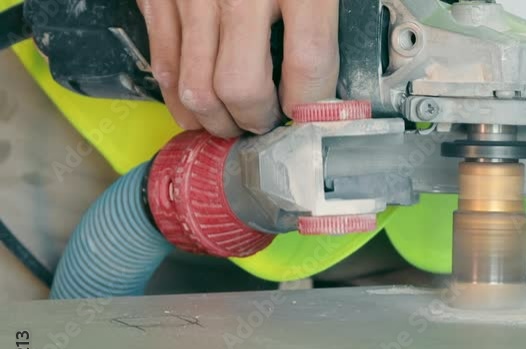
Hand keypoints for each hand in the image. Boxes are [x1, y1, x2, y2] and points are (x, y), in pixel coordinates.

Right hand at [138, 0, 339, 136]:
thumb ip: (325, 20)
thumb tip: (335, 83)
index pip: (308, 64)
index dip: (311, 105)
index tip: (312, 119)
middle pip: (241, 87)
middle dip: (257, 122)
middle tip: (268, 125)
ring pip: (197, 90)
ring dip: (218, 122)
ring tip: (235, 125)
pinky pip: (164, 67)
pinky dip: (180, 100)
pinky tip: (201, 108)